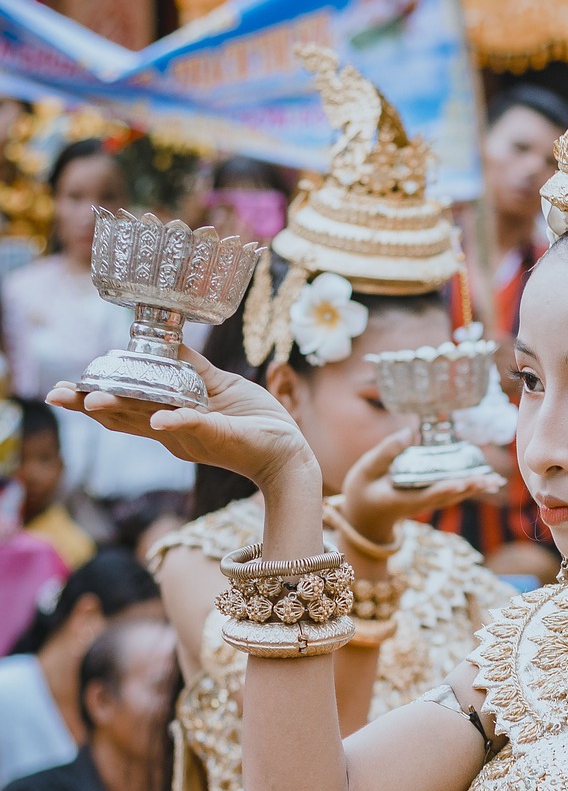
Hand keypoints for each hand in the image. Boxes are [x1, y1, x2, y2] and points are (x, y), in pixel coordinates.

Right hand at [48, 348, 312, 492]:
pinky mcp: (219, 436)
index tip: (63, 389)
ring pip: (149, 421)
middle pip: (124, 418)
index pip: (124, 409)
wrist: (288, 450)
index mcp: (170, 419)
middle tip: (56, 395)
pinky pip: (195, 427)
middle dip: (89, 406)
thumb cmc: (255, 420)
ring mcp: (194, 435)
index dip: (93, 399)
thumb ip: (189, 368)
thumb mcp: (217, 386)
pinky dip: (176, 422)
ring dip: (119, 410)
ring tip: (89, 400)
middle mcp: (174, 431)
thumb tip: (166, 340)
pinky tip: (157, 419)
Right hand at [338, 428, 503, 546]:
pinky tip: (487, 481)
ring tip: (495, 481)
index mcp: (403, 498)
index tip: (461, 483)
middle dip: (469, 487)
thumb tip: (407, 433)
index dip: (446, 488)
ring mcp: (427, 503)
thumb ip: (385, 452)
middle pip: (449, 495)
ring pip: (455, 496)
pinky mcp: (432, 499)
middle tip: (489, 479)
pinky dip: (471, 487)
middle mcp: (420, 503)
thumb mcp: (365, 470)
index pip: (428, 494)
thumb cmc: (362, 490)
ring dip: (475, 488)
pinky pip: (454, 493)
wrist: (365, 516)